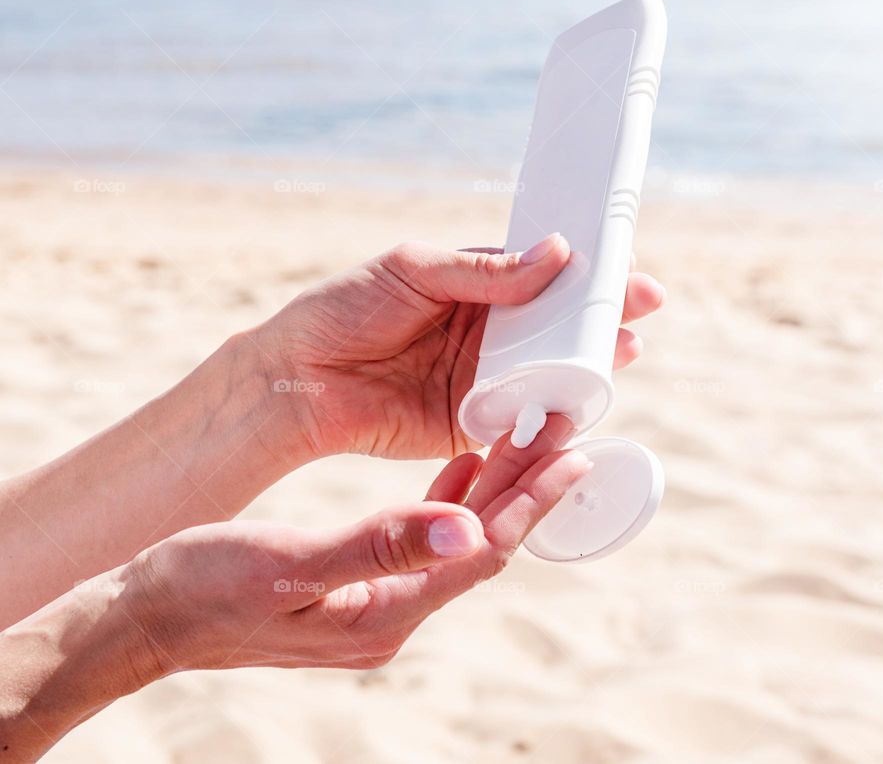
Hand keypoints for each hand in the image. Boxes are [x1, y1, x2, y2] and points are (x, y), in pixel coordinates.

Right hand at [130, 416, 582, 673]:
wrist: (147, 616)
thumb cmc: (206, 587)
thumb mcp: (291, 564)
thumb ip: (380, 545)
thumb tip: (469, 532)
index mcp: (385, 614)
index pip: (483, 553)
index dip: (530, 503)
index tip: (572, 456)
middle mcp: (393, 614)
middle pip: (482, 542)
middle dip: (526, 487)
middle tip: (566, 431)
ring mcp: (378, 601)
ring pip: (460, 535)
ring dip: (496, 486)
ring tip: (529, 435)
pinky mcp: (361, 582)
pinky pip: (427, 535)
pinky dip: (452, 495)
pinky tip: (464, 459)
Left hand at [254, 234, 663, 459]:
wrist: (298, 380)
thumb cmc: (345, 310)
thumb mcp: (415, 271)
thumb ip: (486, 271)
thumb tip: (558, 253)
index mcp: (474, 286)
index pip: (542, 275)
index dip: (583, 271)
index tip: (622, 266)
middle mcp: (485, 333)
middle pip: (554, 323)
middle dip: (598, 315)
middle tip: (640, 306)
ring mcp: (482, 379)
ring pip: (546, 370)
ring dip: (585, 362)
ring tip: (624, 348)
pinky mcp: (471, 424)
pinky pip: (520, 417)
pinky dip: (552, 412)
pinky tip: (583, 399)